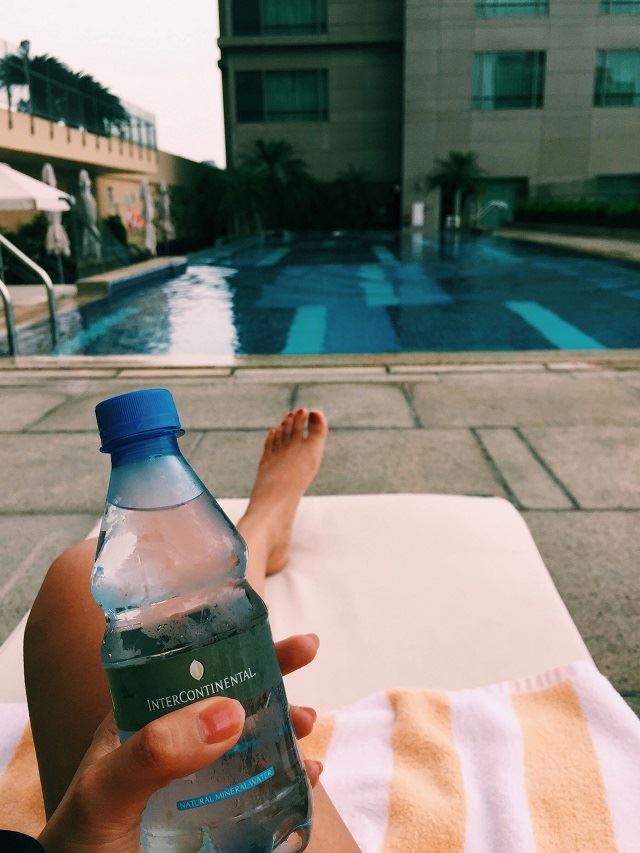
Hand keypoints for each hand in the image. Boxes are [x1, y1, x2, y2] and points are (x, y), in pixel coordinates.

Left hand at [39, 634, 320, 852]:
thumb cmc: (79, 846)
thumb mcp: (105, 791)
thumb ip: (154, 752)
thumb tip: (230, 711)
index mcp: (141, 724)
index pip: (187, 669)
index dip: (225, 643)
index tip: (261, 626)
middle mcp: (175, 748)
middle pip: (229, 699)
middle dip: (269, 674)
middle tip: (305, 652)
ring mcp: (199, 785)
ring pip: (252, 741)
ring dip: (284, 723)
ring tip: (306, 722)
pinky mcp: (219, 822)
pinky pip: (263, 793)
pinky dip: (291, 779)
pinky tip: (307, 775)